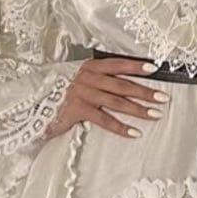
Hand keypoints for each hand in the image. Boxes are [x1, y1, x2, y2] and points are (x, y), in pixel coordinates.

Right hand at [43, 55, 170, 141]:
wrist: (33, 106)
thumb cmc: (60, 94)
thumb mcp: (79, 80)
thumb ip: (98, 80)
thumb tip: (125, 84)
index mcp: (89, 67)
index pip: (117, 64)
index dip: (136, 66)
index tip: (154, 68)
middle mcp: (86, 78)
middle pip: (121, 85)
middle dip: (144, 91)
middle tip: (163, 98)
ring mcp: (81, 93)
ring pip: (115, 101)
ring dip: (137, 109)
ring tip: (154, 115)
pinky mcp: (77, 110)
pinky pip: (103, 120)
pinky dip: (120, 127)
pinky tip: (134, 133)